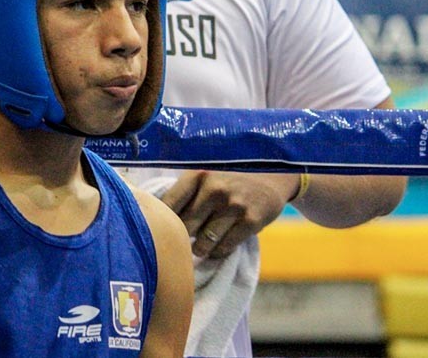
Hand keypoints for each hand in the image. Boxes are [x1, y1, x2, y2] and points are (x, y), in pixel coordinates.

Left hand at [160, 171, 298, 258]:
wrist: (274, 175)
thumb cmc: (229, 178)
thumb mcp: (205, 175)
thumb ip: (183, 193)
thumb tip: (153, 221)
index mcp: (197, 174)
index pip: (167, 206)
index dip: (162, 223)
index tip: (162, 230)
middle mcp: (214, 188)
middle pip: (183, 228)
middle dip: (182, 237)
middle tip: (185, 238)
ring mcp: (233, 205)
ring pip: (202, 243)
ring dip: (200, 248)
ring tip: (201, 244)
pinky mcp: (251, 221)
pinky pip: (223, 248)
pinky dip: (218, 252)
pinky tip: (219, 244)